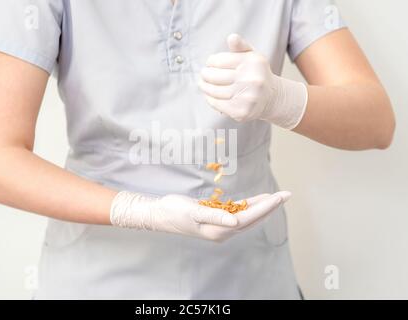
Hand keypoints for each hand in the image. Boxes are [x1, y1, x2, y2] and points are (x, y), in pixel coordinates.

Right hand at [110, 190, 290, 241]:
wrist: (161, 214)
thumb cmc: (174, 212)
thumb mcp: (194, 212)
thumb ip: (216, 216)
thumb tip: (237, 221)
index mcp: (220, 230)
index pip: (250, 218)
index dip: (266, 207)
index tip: (280, 197)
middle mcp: (224, 230)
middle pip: (253, 218)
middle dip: (270, 206)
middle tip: (286, 194)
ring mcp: (221, 226)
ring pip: (248, 216)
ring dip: (262, 206)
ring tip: (276, 197)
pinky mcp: (217, 219)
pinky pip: (238, 213)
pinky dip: (249, 206)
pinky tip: (256, 200)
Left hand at [198, 34, 307, 129]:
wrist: (272, 98)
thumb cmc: (257, 74)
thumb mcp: (252, 56)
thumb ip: (241, 46)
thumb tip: (232, 37)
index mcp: (252, 62)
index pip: (219, 61)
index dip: (210, 62)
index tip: (209, 64)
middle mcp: (251, 79)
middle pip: (214, 76)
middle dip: (205, 75)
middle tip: (203, 75)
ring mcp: (246, 97)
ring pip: (214, 91)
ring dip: (205, 87)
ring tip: (203, 85)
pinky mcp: (241, 111)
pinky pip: (217, 104)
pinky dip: (210, 100)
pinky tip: (209, 96)